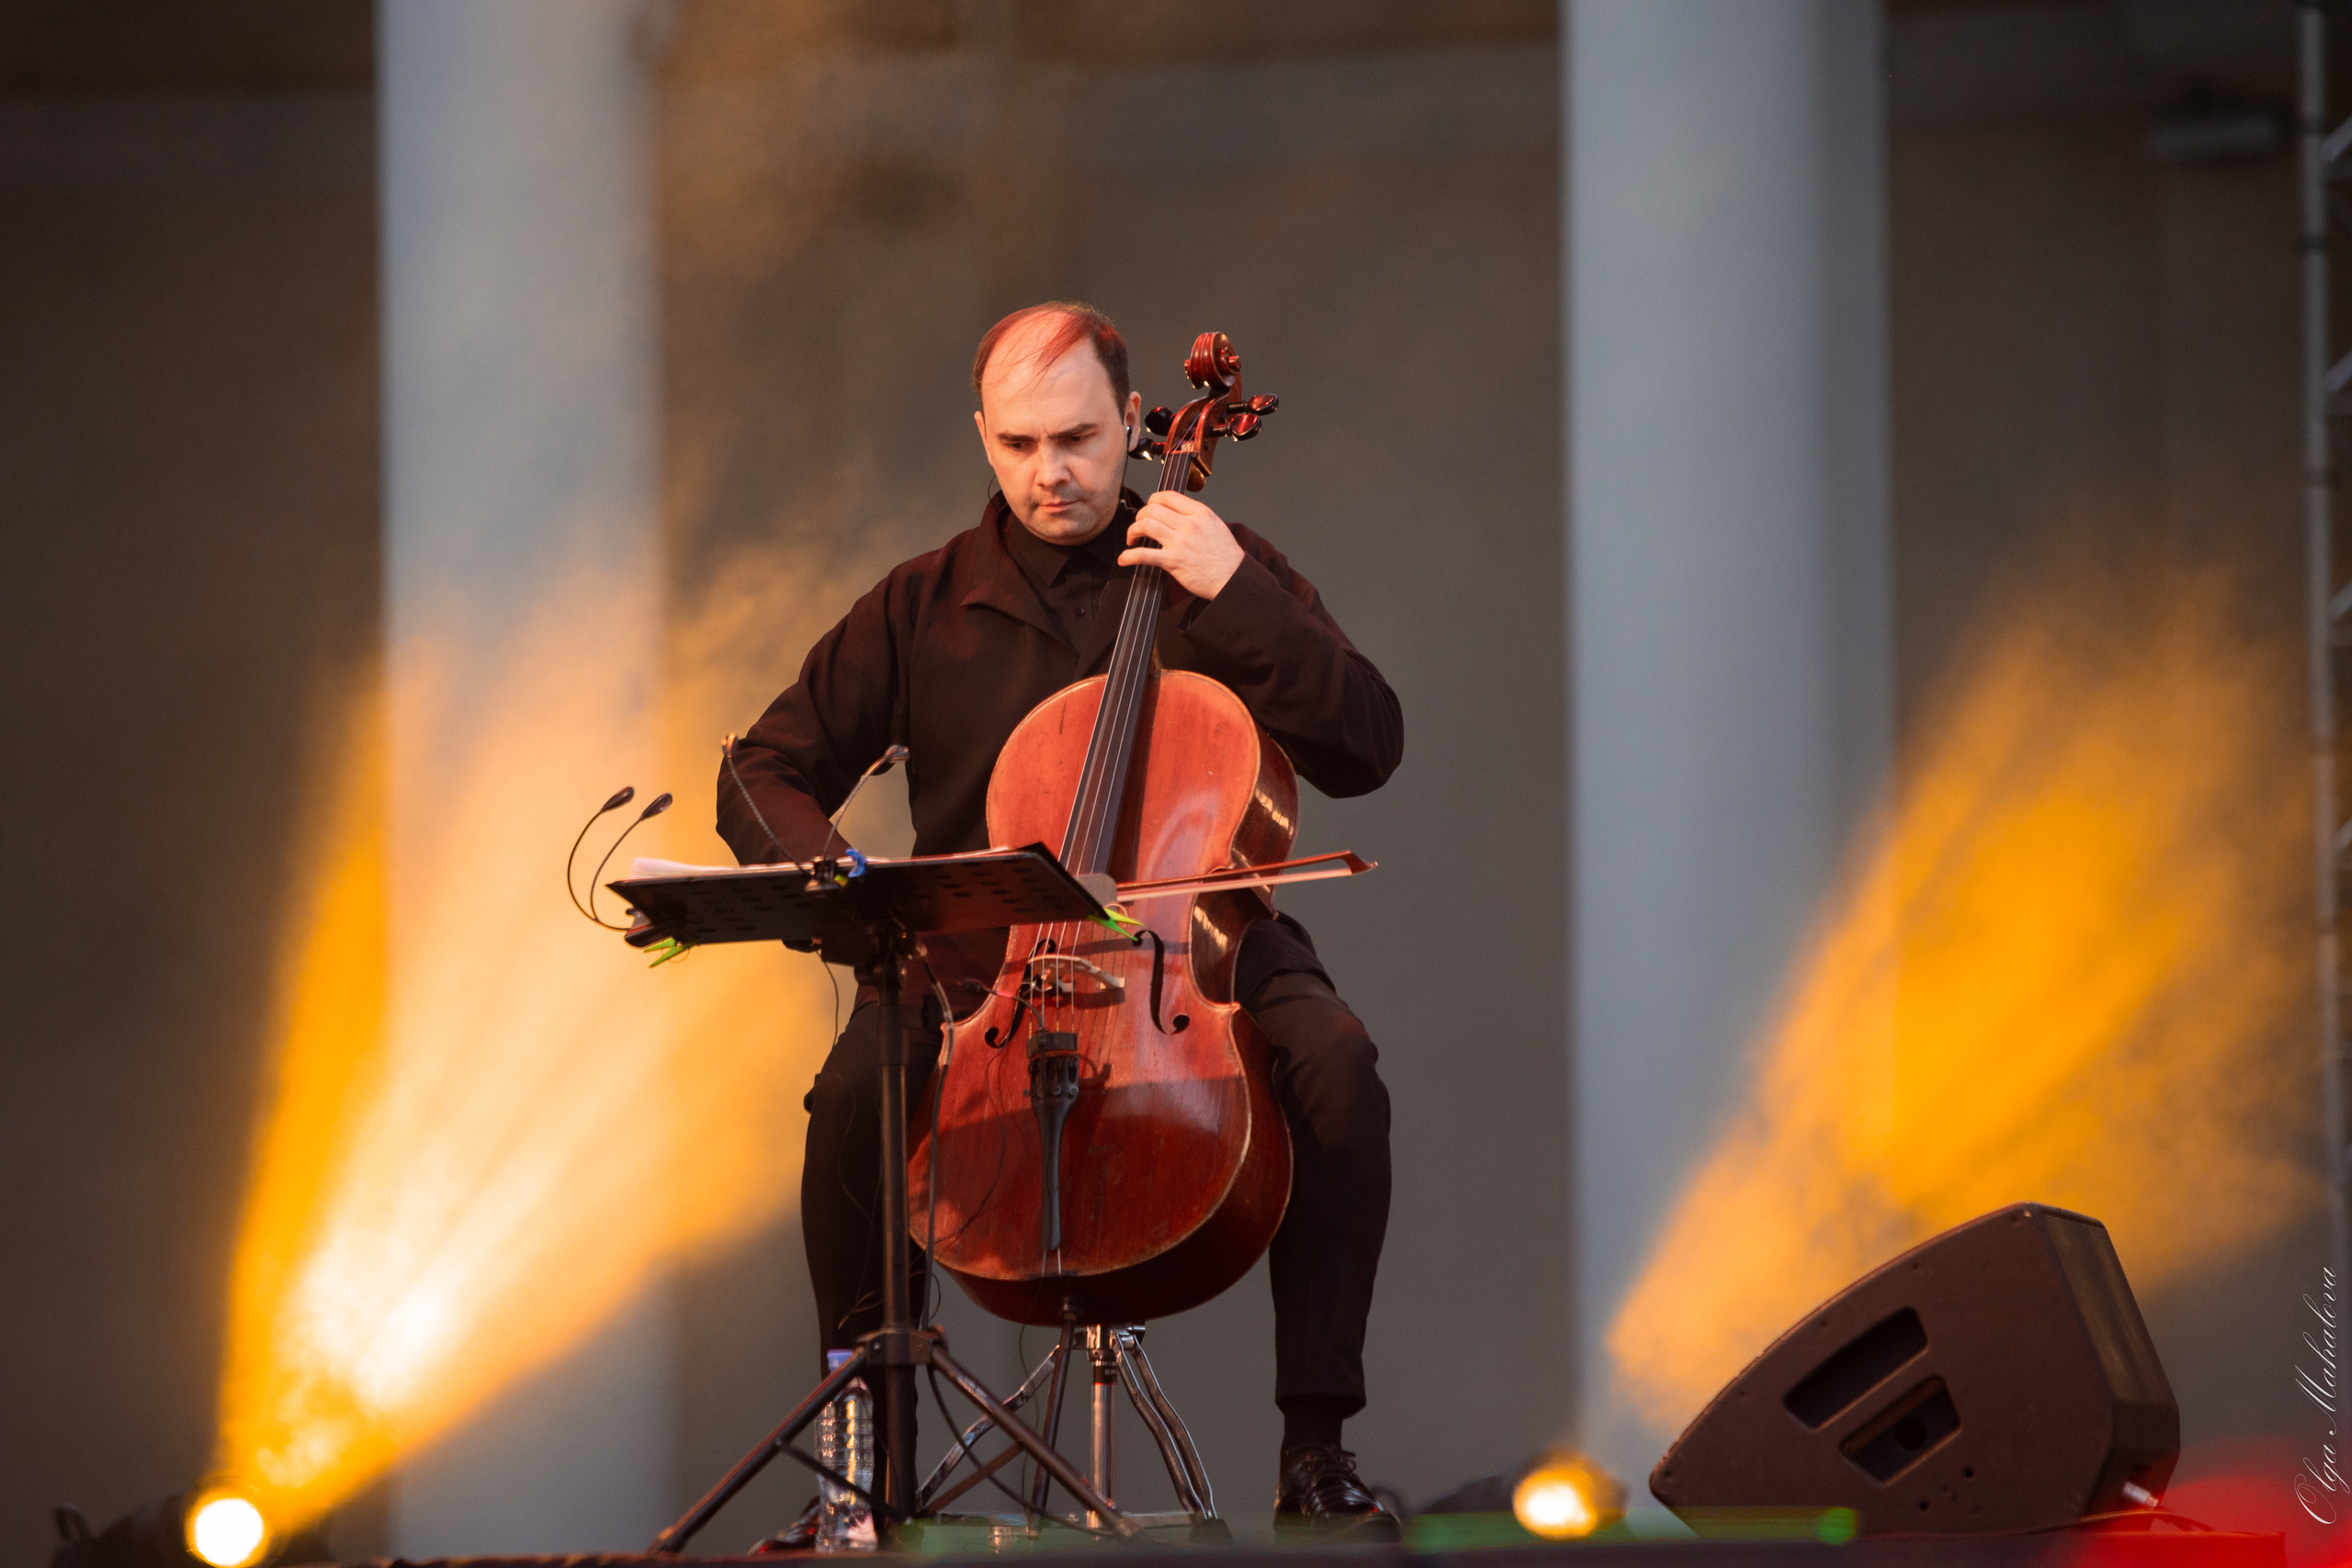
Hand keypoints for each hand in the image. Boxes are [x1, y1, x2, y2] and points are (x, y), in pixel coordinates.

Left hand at [1123, 490, 1244, 599]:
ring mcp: (1180, 542)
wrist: (1232, 579)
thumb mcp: (1215, 524)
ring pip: (1145, 525)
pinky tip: (1124, 559)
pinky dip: (1129, 556)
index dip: (1152, 500)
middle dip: (1140, 516)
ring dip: (1132, 531)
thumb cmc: (1225, 556)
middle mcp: (1189, 524)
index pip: (1167, 496)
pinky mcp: (1173, 561)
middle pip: (1152, 509)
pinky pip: (1144, 555)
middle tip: (1140, 527)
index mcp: (1199, 513)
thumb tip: (1174, 512)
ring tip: (1132, 539)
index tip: (1149, 509)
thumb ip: (1195, 516)